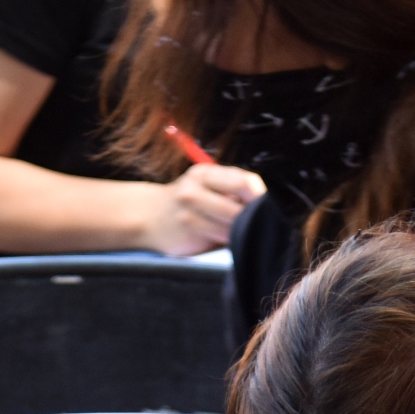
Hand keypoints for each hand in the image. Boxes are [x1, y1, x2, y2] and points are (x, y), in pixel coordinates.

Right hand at [140, 164, 264, 256]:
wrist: (149, 216)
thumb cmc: (186, 203)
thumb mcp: (205, 186)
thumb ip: (231, 192)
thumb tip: (265, 207)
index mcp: (205, 172)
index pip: (244, 181)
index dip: (259, 197)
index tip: (266, 208)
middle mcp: (194, 187)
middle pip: (238, 206)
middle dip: (252, 218)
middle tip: (256, 225)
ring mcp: (189, 209)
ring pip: (231, 225)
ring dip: (240, 232)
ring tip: (238, 232)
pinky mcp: (187, 230)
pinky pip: (220, 238)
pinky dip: (229, 241)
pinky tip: (224, 239)